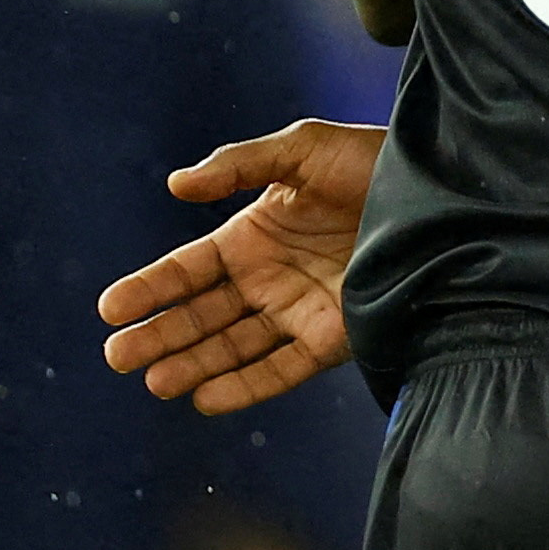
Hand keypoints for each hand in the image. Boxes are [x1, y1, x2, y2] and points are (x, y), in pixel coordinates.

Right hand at [98, 121, 383, 414]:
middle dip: (159, 336)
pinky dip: (245, 386)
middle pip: (201, 315)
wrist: (439, 193)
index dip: (149, 289)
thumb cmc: (371, 161)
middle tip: (118, 357)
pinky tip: (206, 399)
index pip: (188, 271)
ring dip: (193, 366)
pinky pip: (281, 368)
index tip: (109, 310)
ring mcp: (298, 310)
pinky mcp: (333, 337)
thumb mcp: (301, 150)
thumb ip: (238, 165)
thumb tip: (176, 185)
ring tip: (154, 383)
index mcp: (252, 237)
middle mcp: (268, 279)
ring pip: (233, 348)